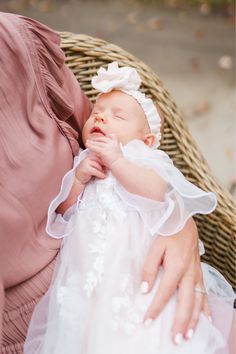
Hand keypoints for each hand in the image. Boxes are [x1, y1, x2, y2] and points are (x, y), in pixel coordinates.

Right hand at [75, 155, 105, 184]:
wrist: (80, 179)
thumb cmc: (88, 172)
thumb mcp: (94, 166)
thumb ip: (99, 163)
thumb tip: (108, 163)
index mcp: (90, 156)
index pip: (99, 155)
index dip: (105, 160)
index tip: (109, 164)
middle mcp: (87, 158)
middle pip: (99, 160)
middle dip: (104, 165)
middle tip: (108, 169)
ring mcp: (85, 163)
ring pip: (97, 165)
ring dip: (102, 170)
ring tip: (105, 173)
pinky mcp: (85, 169)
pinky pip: (95, 171)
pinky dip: (100, 174)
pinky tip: (103, 176)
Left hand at [86, 134, 122, 167]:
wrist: (119, 164)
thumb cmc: (118, 161)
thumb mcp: (117, 152)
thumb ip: (113, 148)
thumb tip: (108, 148)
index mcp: (116, 142)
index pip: (112, 135)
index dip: (107, 136)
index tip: (103, 137)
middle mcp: (111, 142)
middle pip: (102, 139)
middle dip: (97, 139)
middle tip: (92, 140)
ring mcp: (107, 146)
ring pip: (97, 143)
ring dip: (92, 142)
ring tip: (87, 141)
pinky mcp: (103, 151)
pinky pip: (94, 147)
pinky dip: (90, 145)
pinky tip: (87, 144)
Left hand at [141, 218, 210, 343]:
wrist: (182, 220)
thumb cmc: (166, 232)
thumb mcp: (154, 248)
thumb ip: (149, 268)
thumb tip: (144, 289)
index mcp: (176, 267)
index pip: (164, 293)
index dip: (155, 309)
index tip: (147, 322)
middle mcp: (189, 273)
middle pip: (186, 302)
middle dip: (181, 322)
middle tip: (176, 340)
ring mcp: (197, 273)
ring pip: (198, 301)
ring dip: (194, 320)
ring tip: (189, 335)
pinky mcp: (200, 272)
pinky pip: (205, 293)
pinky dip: (206, 308)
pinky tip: (207, 319)